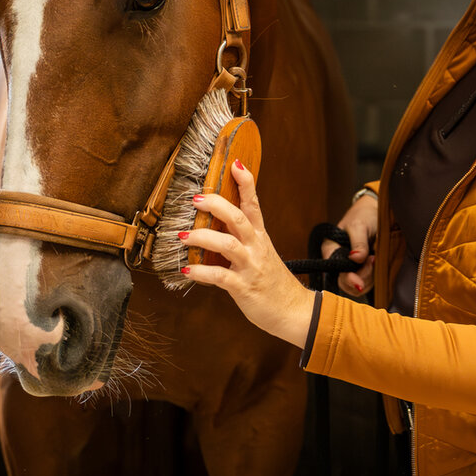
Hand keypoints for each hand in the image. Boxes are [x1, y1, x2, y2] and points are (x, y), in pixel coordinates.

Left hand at [179, 160, 314, 347]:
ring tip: (182, 236)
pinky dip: (201, 272)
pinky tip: (186, 271)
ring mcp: (250, 266)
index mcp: (260, 236)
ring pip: (228, 244)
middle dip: (217, 205)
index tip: (235, 163)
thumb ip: (242, 239)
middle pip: (238, 218)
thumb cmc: (272, 282)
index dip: (246, 183)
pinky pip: (220, 277)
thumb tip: (215, 224)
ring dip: (202, 237)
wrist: (293, 312)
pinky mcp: (243, 287)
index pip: (254, 204)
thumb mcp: (261, 254)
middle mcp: (256, 247)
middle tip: (195, 198)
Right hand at [320, 190, 377, 295]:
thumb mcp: (360, 225)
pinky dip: (374, 277)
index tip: (362, 277)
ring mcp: (350, 268)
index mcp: (331, 250)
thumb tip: (356, 258)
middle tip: (373, 259)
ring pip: (357, 286)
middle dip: (362, 277)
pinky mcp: (362, 271)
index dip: (349, 278)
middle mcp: (338, 262)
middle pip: (346, 283)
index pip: (336, 272)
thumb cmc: (364, 216)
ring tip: (375, 258)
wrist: (375, 213)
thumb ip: (358, 242)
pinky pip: (366, 283)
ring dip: (369, 277)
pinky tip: (377, 262)